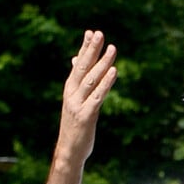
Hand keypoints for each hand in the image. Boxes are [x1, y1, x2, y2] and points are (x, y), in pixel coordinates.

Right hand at [55, 30, 117, 167]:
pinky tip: (113, 72)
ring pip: (92, 80)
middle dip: (92, 50)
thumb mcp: (75, 102)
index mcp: (70, 89)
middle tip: (100, 34)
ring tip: (112, 49)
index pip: (78, 64)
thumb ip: (79, 82)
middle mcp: (72, 94)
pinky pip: (98, 96)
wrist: (69, 150)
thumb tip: (76, 60)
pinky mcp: (86, 116)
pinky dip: (106, 83)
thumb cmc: (75, 126)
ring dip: (102, 63)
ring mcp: (78, 104)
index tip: (91, 32)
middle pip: (83, 68)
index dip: (85, 48)